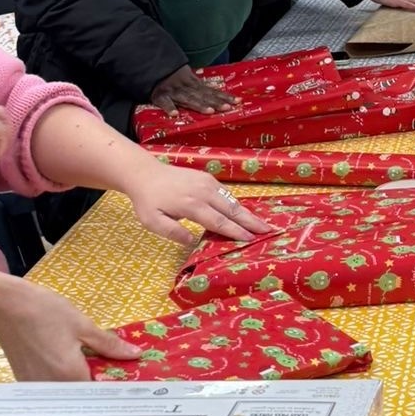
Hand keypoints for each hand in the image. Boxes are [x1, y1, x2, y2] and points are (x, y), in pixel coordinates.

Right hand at [0, 278, 139, 379]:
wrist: (6, 305)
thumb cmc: (46, 312)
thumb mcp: (83, 326)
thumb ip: (109, 345)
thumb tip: (134, 354)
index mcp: (68, 375)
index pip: (98, 392)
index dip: (114, 386)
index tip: (129, 378)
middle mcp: (50, 386)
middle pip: (82, 393)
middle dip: (99, 382)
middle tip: (114, 366)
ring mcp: (35, 384)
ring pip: (67, 389)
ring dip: (82, 379)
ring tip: (97, 363)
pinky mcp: (26, 378)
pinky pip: (52, 384)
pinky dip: (65, 376)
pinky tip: (73, 361)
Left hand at [120, 162, 271, 247]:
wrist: (145, 174)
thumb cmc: (148, 201)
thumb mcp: (152, 221)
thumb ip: (172, 232)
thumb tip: (193, 241)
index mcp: (191, 205)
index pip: (219, 222)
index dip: (235, 232)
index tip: (250, 239)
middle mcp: (204, 192)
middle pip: (233, 210)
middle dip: (251, 221)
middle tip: (269, 230)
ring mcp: (208, 183)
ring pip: (232, 201)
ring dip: (248, 213)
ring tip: (262, 224)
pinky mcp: (209, 178)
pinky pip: (227, 194)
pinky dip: (237, 205)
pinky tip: (245, 213)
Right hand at [149, 66, 235, 115]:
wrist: (152, 66)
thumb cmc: (172, 75)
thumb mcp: (189, 78)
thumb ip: (201, 87)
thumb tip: (221, 95)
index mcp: (194, 83)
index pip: (212, 91)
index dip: (225, 96)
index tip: (238, 101)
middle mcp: (186, 87)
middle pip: (203, 96)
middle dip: (216, 102)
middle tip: (227, 108)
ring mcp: (173, 91)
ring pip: (188, 99)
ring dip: (199, 105)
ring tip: (210, 111)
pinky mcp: (159, 96)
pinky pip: (164, 102)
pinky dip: (169, 107)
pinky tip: (175, 114)